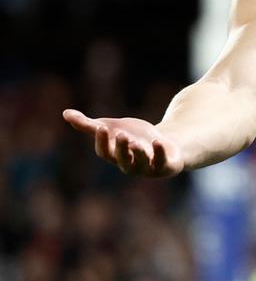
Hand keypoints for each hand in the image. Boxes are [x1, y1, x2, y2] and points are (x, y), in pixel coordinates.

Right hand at [63, 109, 184, 177]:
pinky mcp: (165, 166)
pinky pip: (162, 163)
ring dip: (138, 153)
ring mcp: (148, 167)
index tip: (101, 127)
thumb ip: (89, 125)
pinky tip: (158, 142)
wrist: (164, 143)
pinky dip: (159, 153)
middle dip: (121, 148)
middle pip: (122, 159)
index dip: (102, 141)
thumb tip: (65, 113)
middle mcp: (129, 164)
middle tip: (121, 135)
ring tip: (136, 143)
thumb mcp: (113, 127)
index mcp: (115, 156)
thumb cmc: (133, 136)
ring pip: (141, 164)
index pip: (105, 152)